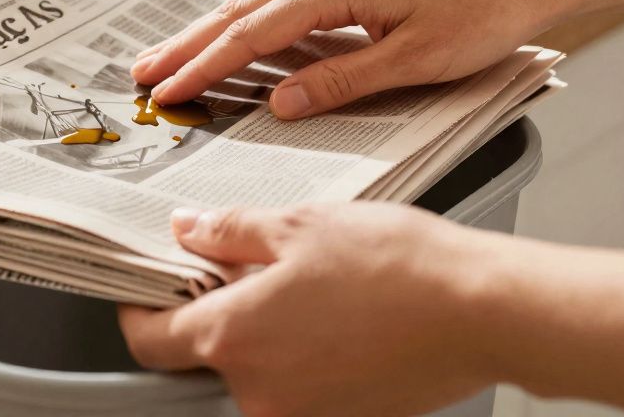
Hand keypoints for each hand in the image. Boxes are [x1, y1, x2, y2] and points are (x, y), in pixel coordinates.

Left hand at [118, 204, 502, 416]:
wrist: (483, 313)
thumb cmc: (397, 266)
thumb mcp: (299, 226)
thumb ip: (230, 233)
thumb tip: (187, 231)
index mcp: (234, 338)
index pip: (151, 340)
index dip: (139, 310)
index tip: (145, 289)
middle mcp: (259, 392)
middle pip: (206, 355)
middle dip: (214, 312)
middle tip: (241, 267)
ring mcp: (302, 416)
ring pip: (257, 371)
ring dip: (264, 332)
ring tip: (305, 284)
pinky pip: (300, 387)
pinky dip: (303, 354)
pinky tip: (336, 314)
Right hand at [132, 0, 562, 117]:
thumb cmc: (481, 16)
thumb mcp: (414, 61)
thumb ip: (341, 81)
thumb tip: (279, 102)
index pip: (254, 33)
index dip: (206, 64)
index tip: (168, 88)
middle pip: (240, 10)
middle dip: (188, 43)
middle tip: (141, 71)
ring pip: (256, 1)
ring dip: (210, 31)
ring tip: (170, 56)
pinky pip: (281, 0)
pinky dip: (246, 21)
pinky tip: (231, 35)